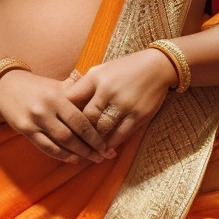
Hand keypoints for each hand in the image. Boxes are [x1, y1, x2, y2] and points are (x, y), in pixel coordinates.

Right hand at [0, 69, 114, 163]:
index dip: (96, 134)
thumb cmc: (36, 86)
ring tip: (90, 159)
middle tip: (103, 156)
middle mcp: (47, 108)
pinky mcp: (24, 129)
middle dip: (90, 147)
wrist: (4, 86)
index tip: (108, 144)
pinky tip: (72, 158)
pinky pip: (46, 147)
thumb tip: (101, 100)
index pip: (81, 118)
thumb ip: (76, 93)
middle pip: (73, 133)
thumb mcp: (56, 85)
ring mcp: (35, 120)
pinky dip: (60, 155)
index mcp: (58, 95)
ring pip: (61, 142)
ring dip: (78, 153)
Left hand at [62, 49, 177, 152]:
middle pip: (85, 119)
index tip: (60, 126)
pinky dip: (111, 144)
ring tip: (86, 151)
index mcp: (96, 77)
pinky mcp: (139, 115)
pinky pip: (121, 135)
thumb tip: (63, 100)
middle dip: (77, 133)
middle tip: (71, 145)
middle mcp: (108, 90)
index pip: (72, 99)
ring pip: (102, 130)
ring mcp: (124, 104)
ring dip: (93, 143)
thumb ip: (83, 85)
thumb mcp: (101, 70)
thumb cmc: (124, 69)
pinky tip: (105, 150)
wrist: (158, 67)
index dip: (64, 114)